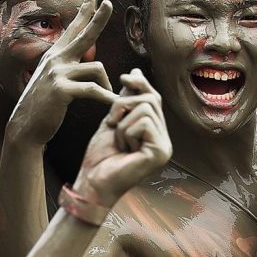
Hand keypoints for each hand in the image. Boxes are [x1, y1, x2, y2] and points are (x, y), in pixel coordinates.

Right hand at [7, 0, 113, 146]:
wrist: (26, 128)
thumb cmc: (44, 107)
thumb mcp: (54, 82)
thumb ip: (68, 68)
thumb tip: (84, 61)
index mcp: (55, 56)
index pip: (72, 30)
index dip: (83, 13)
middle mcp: (55, 59)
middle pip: (84, 35)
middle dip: (98, 18)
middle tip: (110, 4)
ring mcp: (57, 72)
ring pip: (97, 69)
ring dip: (108, 86)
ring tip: (111, 98)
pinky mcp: (61, 89)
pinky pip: (93, 90)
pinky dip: (107, 98)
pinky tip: (115, 104)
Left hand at [73, 69, 171, 209]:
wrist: (92, 182)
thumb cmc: (100, 157)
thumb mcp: (113, 121)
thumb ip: (125, 101)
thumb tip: (136, 73)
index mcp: (155, 133)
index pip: (153, 99)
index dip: (140, 85)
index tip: (125, 77)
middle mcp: (164, 140)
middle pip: (150, 100)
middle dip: (124, 105)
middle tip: (111, 123)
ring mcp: (164, 147)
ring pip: (146, 109)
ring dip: (123, 123)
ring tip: (118, 142)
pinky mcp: (160, 152)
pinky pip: (144, 124)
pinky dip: (126, 133)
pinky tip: (124, 150)